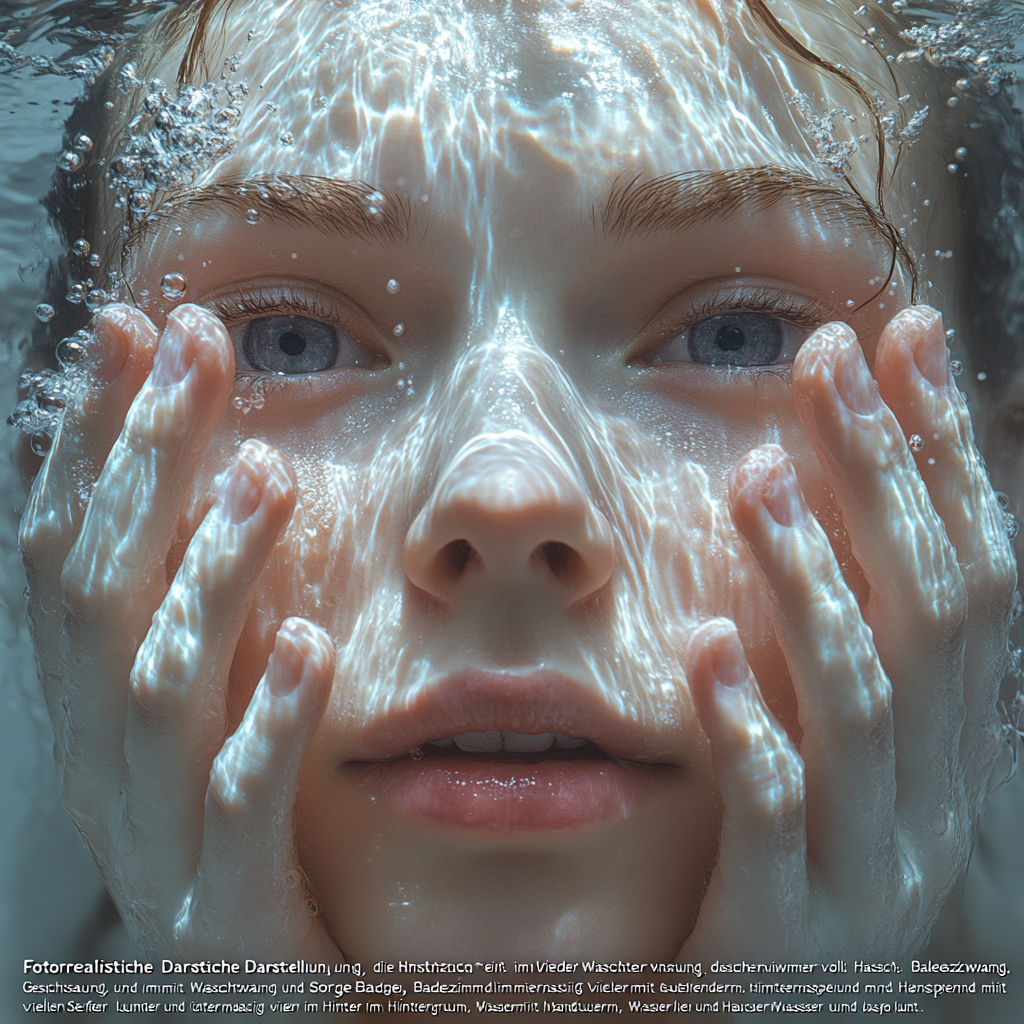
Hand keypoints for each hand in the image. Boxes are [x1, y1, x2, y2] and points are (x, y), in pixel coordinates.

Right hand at [19, 303, 338, 957]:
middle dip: (143, 462)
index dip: (95, 439)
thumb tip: (202, 487)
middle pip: (101, 593)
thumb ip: (191, 620)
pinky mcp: (228, 913)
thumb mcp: (197, 725)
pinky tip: (307, 646)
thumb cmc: (236, 853)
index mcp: (94, 716)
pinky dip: (266, 723)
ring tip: (262, 475)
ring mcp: (156, 842)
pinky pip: (239, 811)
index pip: (70, 553)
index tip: (134, 330)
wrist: (249, 1019)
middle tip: (196, 349)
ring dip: (207, 574)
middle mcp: (104, 768)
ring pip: (159, 691)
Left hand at [681, 307, 1015, 960]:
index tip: (904, 341)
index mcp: (952, 754)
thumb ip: (862, 668)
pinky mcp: (788, 927)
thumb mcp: (860, 774)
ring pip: (859, 701)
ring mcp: (870, 867)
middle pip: (928, 611)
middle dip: (884, 474)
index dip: (945, 454)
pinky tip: (701, 645)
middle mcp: (936, 801)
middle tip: (829, 355)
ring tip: (754, 476)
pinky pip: (775, 813)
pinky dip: (747, 724)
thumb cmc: (814, 894)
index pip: (969, 575)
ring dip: (812, 578)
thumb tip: (852, 539)